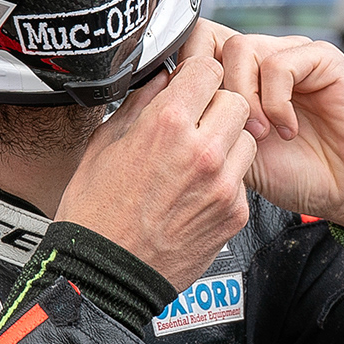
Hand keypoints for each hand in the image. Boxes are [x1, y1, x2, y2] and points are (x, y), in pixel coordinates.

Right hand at [57, 56, 255, 290]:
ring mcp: (223, 184)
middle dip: (217, 105)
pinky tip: (196, 193)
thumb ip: (140, 104)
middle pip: (236, 100)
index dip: (198, 71)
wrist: (106, 275)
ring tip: (197, 159)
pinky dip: (225, 180)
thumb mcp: (104, 144)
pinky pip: (242, 180)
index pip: (209, 67)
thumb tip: (162, 79)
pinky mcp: (235, 214)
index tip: (190, 81)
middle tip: (196, 121)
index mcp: (167, 125)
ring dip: (228, 141)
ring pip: (247, 139)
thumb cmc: (96, 213)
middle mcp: (203, 151)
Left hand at [184, 21, 343, 232]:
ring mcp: (291, 56)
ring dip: (244, 99)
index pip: (192, 49)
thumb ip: (207, 126)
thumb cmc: (300, 175)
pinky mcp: (322, 59)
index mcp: (237, 79)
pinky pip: (280, 64)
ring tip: (260, 136)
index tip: (185, 118)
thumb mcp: (235, 155)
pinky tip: (288, 129)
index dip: (182, 77)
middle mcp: (261, 61)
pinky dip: (277, 103)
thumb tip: (166, 110)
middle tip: (221, 126)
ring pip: (240, 49)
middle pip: (208, 36)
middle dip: (208, 85)